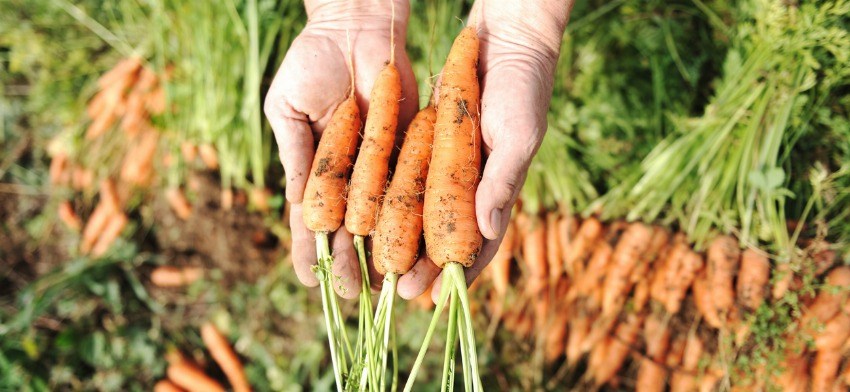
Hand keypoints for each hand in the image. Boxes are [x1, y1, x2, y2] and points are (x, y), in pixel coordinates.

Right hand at [264, 0, 418, 297]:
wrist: (357, 27)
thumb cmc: (312, 61)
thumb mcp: (288, 108)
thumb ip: (295, 154)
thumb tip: (297, 204)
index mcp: (315, 169)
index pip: (310, 219)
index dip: (308, 250)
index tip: (307, 279)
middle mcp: (349, 175)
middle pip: (347, 228)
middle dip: (346, 261)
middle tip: (349, 293)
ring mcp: (379, 166)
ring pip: (380, 218)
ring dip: (378, 250)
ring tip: (379, 283)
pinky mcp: (410, 150)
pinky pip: (408, 188)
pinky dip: (408, 218)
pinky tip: (410, 245)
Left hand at [396, 0, 571, 300]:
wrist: (505, 41)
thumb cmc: (523, 88)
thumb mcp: (519, 134)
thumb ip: (502, 180)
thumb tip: (487, 228)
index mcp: (497, 192)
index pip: (477, 245)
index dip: (455, 274)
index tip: (431, 298)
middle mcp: (471, 186)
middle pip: (443, 237)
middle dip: (420, 265)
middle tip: (393, 291)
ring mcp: (449, 167)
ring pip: (420, 214)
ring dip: (399, 240)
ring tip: (373, 266)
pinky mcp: (428, 145)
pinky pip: (406, 178)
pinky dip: (389, 199)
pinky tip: (366, 218)